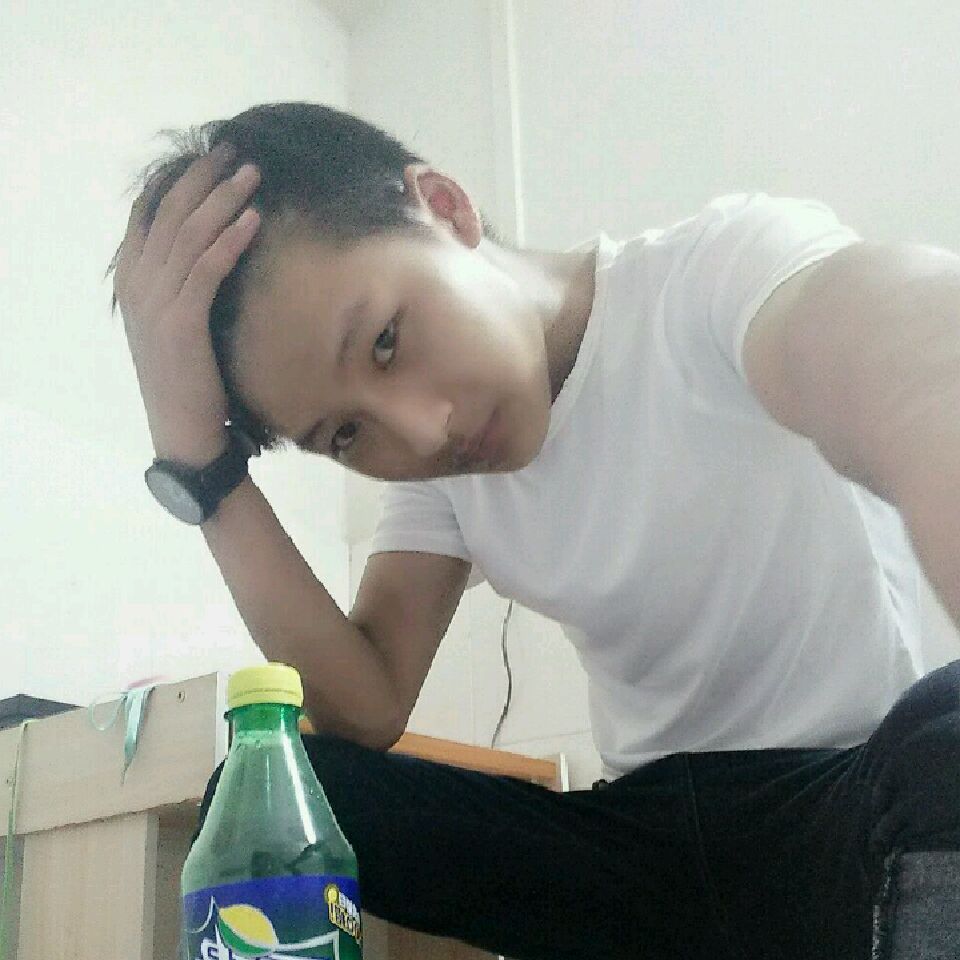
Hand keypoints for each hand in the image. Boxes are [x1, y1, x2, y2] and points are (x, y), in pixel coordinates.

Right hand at [112, 142, 260, 464]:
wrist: (183, 427)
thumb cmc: (189, 377)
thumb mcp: (177, 321)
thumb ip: (182, 282)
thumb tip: (213, 247)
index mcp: (132, 279)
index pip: (151, 214)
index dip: (181, 181)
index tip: (212, 157)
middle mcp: (138, 283)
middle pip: (171, 214)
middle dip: (204, 179)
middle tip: (235, 151)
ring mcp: (156, 301)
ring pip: (190, 235)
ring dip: (223, 199)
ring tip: (252, 174)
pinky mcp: (181, 320)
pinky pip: (207, 268)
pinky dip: (230, 240)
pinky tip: (253, 220)